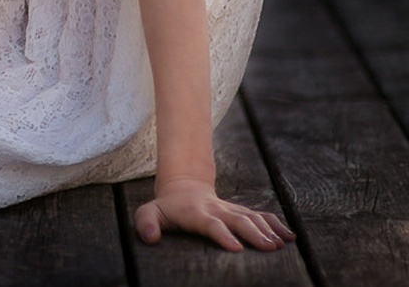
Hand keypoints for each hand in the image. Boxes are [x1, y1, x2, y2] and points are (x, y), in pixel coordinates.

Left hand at [134, 177, 294, 251]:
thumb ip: (145, 223)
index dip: (222, 234)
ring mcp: (231, 209)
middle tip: (269, 248)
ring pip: (253, 217)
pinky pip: (262, 216)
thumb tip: (149, 238)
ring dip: (268, 230)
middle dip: (254, 233)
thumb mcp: (149, 213)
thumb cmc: (166, 208)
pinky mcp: (241, 211)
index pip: (210, 224)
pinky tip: (290, 237)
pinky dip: (277, 225)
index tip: (236, 247)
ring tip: (281, 245)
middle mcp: (217, 210)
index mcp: (196, 213)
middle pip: (238, 220)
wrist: (183, 188)